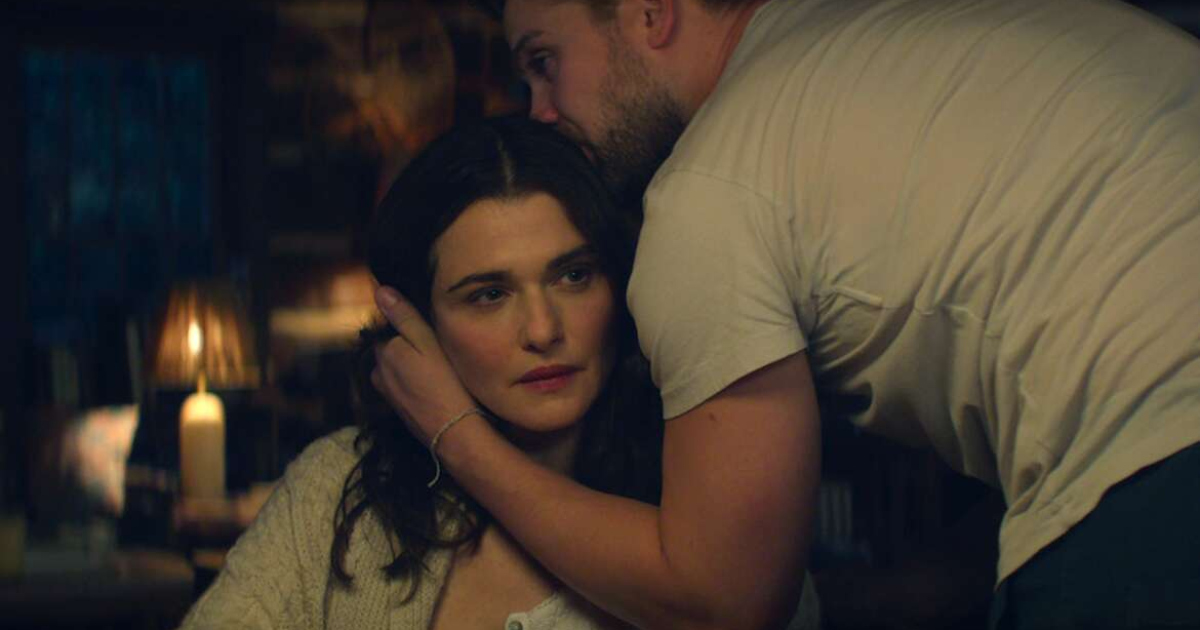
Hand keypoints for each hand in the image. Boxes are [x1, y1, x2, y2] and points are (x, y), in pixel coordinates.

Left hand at [371, 286, 476, 445]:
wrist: (454, 432)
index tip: (432, 331)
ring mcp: (388, 393)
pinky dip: (415, 384)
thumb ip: (404, 316)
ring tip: (439, 369)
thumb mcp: (428, 342)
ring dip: (412, 366)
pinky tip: (435, 387)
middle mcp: (379, 372)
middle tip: (439, 349)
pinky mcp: (399, 409)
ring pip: (398, 368)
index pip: (391, 327)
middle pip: (392, 348)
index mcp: (385, 350)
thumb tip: (380, 290)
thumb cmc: (446, 383)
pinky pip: (404, 387)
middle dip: (410, 346)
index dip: (411, 326)